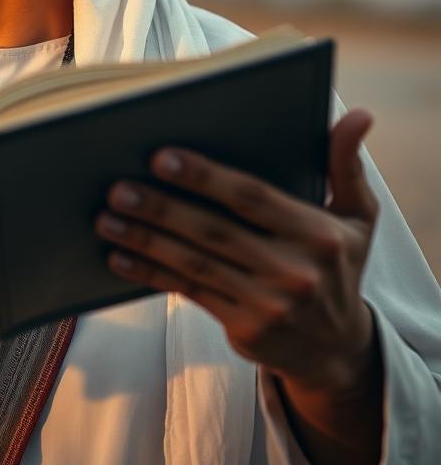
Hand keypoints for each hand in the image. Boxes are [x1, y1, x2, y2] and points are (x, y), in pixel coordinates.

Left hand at [94, 109, 378, 391]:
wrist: (338, 349)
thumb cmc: (337, 265)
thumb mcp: (357, 217)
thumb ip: (346, 164)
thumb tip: (358, 115)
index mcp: (319, 235)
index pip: (252, 198)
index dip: (205, 177)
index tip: (161, 157)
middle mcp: (295, 272)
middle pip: (214, 232)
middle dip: (161, 207)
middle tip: (117, 186)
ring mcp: (268, 306)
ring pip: (193, 264)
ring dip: (144, 240)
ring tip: (106, 217)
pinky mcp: (244, 330)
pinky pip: (188, 293)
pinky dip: (149, 274)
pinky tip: (117, 257)